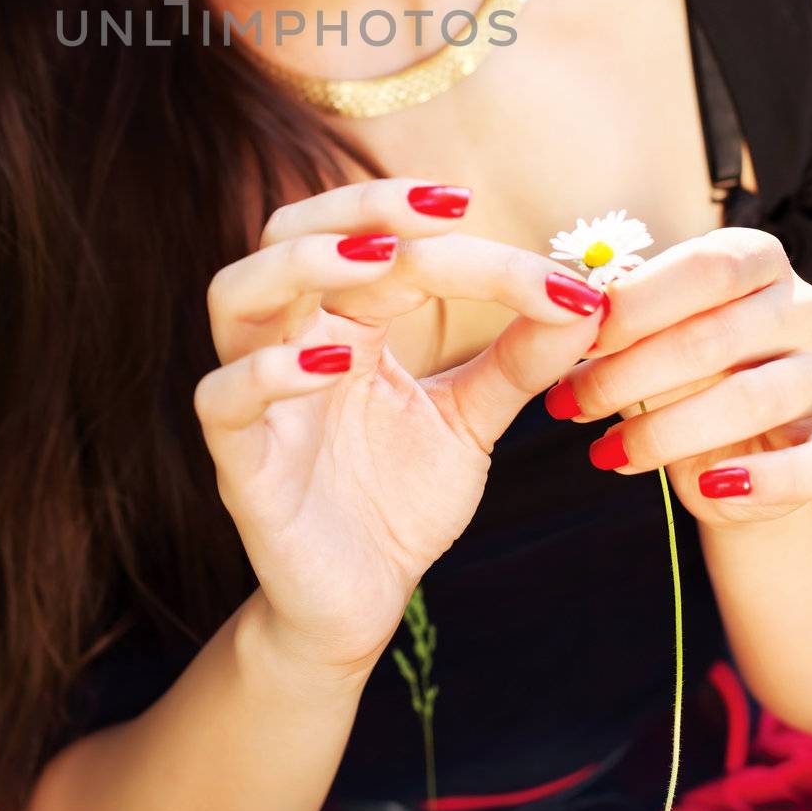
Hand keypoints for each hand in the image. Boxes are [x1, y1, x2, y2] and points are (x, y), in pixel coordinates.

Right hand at [193, 176, 608, 674]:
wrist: (359, 604)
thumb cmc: (400, 499)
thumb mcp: (471, 420)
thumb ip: (517, 360)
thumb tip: (588, 299)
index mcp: (346, 320)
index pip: (388, 249)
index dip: (463, 244)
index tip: (552, 270)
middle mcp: (292, 339)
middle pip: (289, 231)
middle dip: (359, 206)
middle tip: (443, 207)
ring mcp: (258, 396)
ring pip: (235, 293)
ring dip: (302, 262)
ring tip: (377, 260)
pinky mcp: (240, 461)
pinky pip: (223, 397)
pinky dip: (270, 370)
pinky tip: (333, 366)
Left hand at [544, 226, 811, 526]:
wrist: (748, 442)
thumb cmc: (684, 367)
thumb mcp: (652, 333)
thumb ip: (616, 319)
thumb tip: (560, 315)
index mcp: (755, 261)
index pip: (702, 268)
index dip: (636, 303)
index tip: (577, 338)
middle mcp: (801, 307)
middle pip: (713, 336)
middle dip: (626, 374)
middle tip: (567, 404)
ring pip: (749, 400)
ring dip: (665, 432)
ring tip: (607, 453)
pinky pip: (811, 464)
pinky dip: (759, 480)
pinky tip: (707, 488)